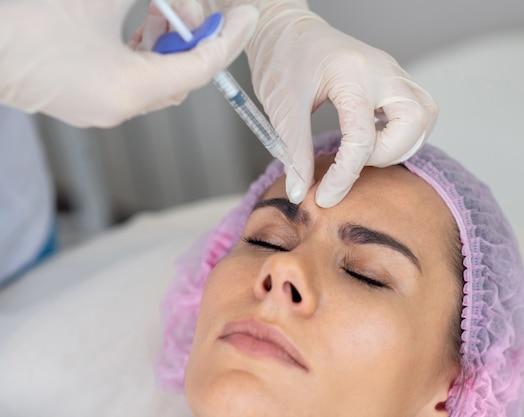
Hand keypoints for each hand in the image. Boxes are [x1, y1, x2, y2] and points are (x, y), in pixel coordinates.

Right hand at [0, 0, 257, 127]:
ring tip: (164, 11)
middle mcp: (122, 108)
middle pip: (183, 76)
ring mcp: (103, 109)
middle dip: (197, 40)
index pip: (201, 66)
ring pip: (159, 81)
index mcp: (132, 89)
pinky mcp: (88, 102)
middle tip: (201, 8)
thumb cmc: (28, 23)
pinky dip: (146, 57)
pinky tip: (139, 28)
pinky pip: (135, 84)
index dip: (228, 37)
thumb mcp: (100, 0)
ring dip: (170, 47)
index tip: (246, 16)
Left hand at [244, 1, 437, 206]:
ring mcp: (391, 70)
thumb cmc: (281, 58)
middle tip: (356, 161)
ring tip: (367, 150)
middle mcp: (380, 70)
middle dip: (389, 153)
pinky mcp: (391, 76)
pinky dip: (403, 130)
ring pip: (425, 113)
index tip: (325, 197)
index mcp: (350, 74)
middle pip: (415, 121)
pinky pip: (418, 107)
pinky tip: (374, 136)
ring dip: (403, 142)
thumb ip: (295, 153)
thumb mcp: (281, 108)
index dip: (345, 176)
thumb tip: (300, 193)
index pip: (362, 137)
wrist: (285, 27)